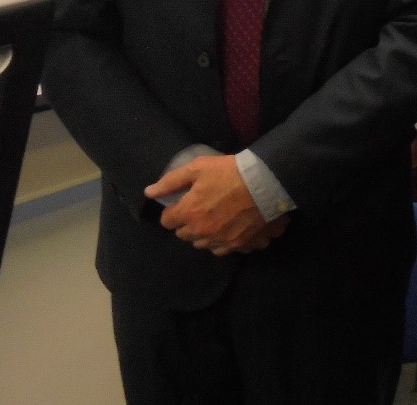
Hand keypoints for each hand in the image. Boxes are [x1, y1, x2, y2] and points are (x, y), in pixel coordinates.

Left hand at [145, 154, 285, 255]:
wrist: (267, 182)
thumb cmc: (230, 172)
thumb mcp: (198, 168)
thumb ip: (171, 181)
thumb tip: (148, 193)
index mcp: (189, 213)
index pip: (167, 221)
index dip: (173, 211)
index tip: (182, 203)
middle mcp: (202, 232)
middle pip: (184, 235)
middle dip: (187, 223)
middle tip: (200, 209)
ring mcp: (222, 241)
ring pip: (203, 244)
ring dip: (205, 234)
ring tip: (216, 219)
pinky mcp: (240, 246)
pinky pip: (224, 249)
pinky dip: (224, 241)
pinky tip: (232, 229)